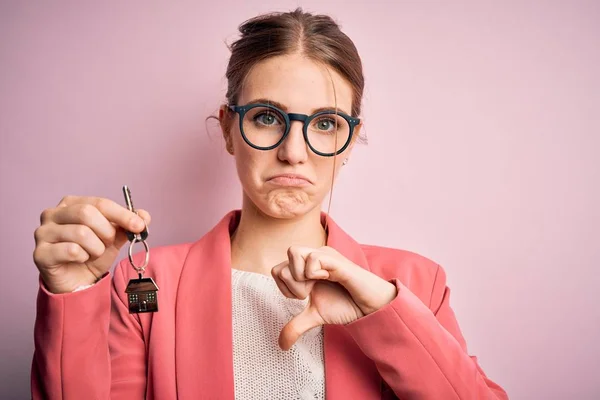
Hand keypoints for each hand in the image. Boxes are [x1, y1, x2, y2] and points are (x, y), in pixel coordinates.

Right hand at [33, 196, 150, 293]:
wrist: (78, 282)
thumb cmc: (93, 254)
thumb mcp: (114, 237)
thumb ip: (128, 225)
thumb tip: (145, 216)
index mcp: (71, 204)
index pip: (100, 203)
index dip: (123, 214)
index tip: (139, 225)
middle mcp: (52, 214)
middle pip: (87, 213)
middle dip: (106, 231)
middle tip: (109, 243)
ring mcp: (42, 233)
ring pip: (81, 233)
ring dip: (96, 248)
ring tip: (93, 253)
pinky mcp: (40, 253)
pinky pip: (70, 250)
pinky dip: (83, 257)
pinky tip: (80, 260)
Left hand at [271, 246, 397, 349]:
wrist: (370, 306)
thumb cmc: (345, 304)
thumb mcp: (315, 316)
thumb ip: (297, 326)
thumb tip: (281, 344)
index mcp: (305, 267)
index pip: (277, 271)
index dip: (285, 289)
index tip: (305, 296)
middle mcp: (311, 257)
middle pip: (280, 265)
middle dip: (291, 286)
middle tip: (310, 292)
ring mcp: (323, 255)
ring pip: (292, 253)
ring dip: (300, 277)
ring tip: (318, 284)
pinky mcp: (335, 259)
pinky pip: (313, 258)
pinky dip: (314, 273)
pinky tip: (329, 278)